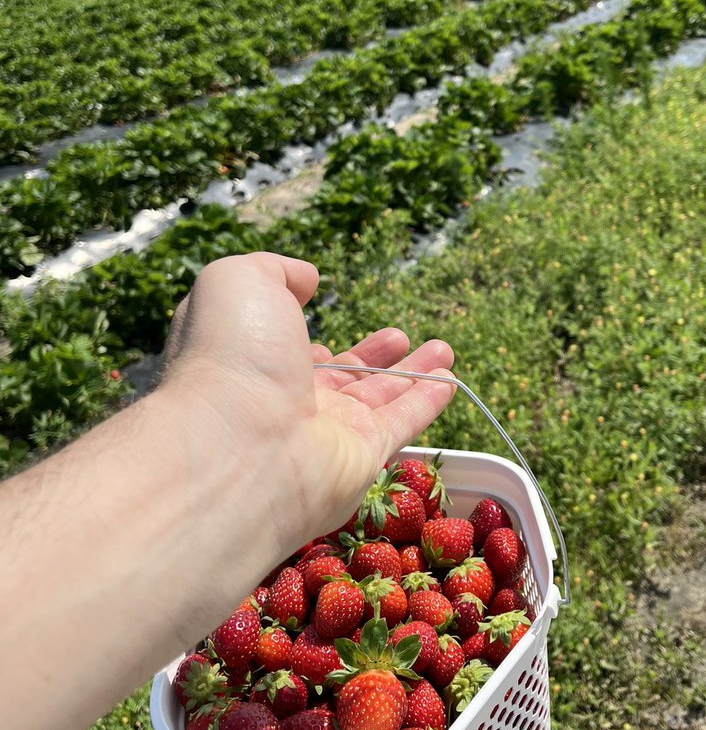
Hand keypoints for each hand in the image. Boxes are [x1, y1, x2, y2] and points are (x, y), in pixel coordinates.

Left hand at [161, 252, 454, 547]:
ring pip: (380, 398)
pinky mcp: (362, 458)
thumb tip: (308, 278)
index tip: (318, 323)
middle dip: (373, 354)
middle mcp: (288, 401)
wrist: (238, 443)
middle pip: (340, 378)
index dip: (304, 340)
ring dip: (414, 372)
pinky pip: (402, 424)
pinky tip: (450, 380)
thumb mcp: (238, 282)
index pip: (287, 354)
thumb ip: (275, 270)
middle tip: (400, 337)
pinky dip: (428, 401)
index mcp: (253, 363)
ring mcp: (326, 433)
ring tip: (443, 348)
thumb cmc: (231, 355)